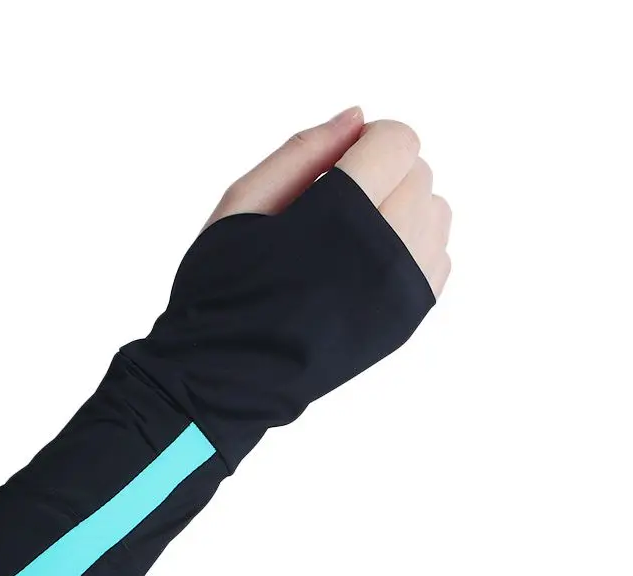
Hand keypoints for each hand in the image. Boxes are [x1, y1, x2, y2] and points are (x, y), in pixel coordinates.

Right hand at [204, 107, 451, 297]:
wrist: (228, 372)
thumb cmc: (222, 289)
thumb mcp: (241, 204)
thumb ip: (301, 152)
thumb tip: (358, 117)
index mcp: (339, 213)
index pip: (399, 141)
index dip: (367, 142)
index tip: (335, 165)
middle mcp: (383, 248)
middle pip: (420, 173)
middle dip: (383, 174)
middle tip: (334, 205)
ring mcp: (400, 287)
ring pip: (435, 213)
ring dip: (402, 208)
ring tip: (353, 235)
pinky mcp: (407, 318)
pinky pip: (439, 258)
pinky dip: (412, 248)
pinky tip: (368, 263)